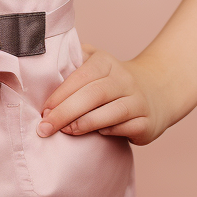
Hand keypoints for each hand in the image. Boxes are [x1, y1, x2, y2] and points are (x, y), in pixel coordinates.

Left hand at [35, 42, 177, 145]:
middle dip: (65, 112)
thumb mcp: (95, 62)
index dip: (61, 93)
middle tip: (45, 127)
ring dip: (84, 124)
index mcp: (106, 61)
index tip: (44, 109)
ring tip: (66, 131)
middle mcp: (124, 79)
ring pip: (110, 112)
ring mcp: (137, 100)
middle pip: (93, 95)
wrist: (155, 90)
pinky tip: (95, 135)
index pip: (81, 75)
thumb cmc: (112, 80)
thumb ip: (73, 62)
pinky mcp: (146, 122)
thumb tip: (41, 67)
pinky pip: (124, 128)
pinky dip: (108, 132)